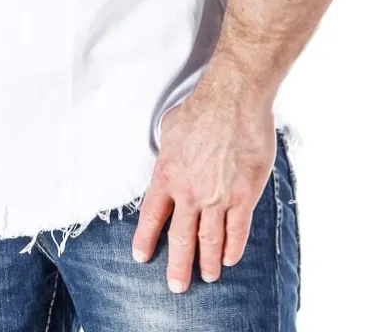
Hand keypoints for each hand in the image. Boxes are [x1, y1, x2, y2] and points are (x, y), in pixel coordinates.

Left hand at [132, 78, 275, 291]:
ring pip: (209, 241)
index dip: (145, 239)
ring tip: (207, 276)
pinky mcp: (243, 196)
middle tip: (176, 286)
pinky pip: (237, 231)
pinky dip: (233, 248)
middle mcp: (189, 192)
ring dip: (207, 262)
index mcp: (166, 175)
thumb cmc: (202, 108)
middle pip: (180, 239)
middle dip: (178, 266)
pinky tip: (230, 259)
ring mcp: (217, 197)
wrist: (233, 100)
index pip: (151, 216)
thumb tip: (167, 159)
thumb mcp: (169, 129)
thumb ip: (167, 152)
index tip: (142, 257)